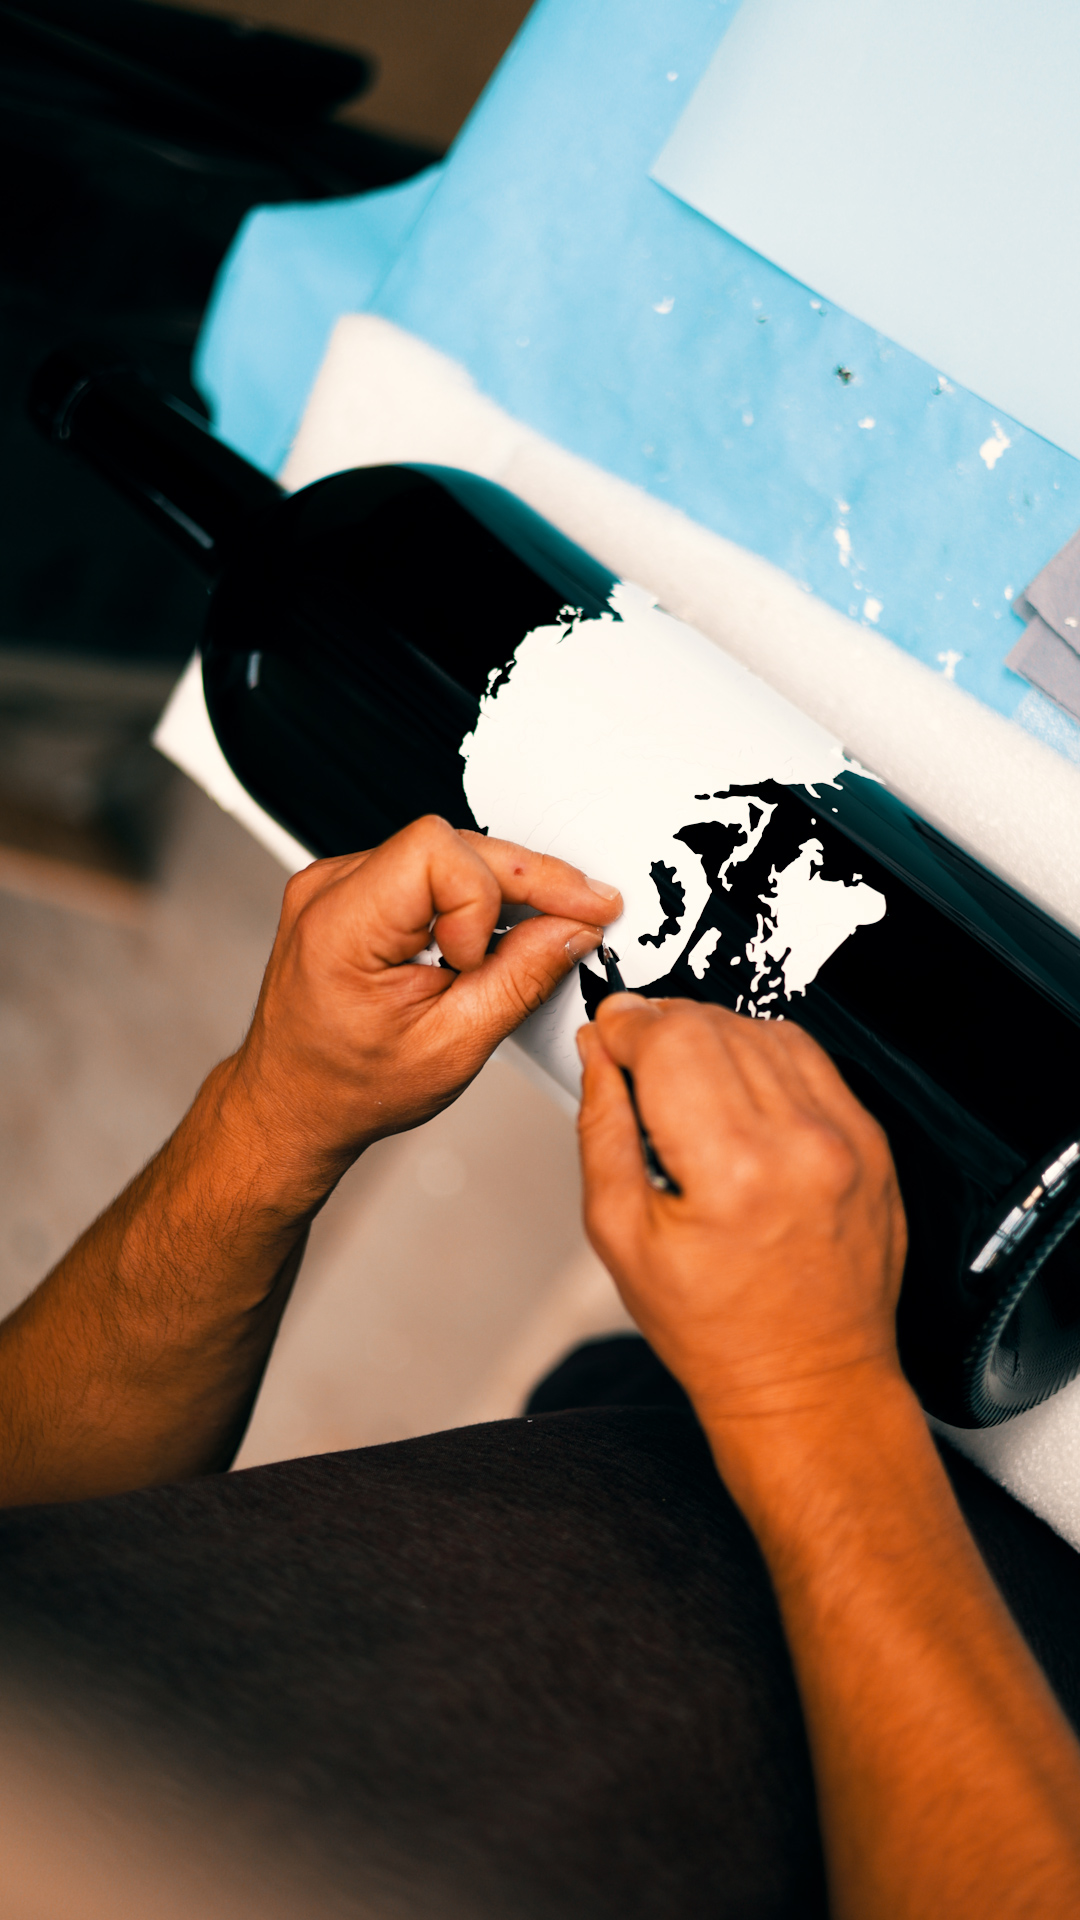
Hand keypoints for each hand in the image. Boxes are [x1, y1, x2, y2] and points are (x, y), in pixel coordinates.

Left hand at [228, 816, 620, 1198]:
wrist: (293, 1104)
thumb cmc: (347, 1088)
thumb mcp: (451, 1049)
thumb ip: (519, 981)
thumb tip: (572, 930)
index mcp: (340, 926)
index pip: (434, 850)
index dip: (484, 895)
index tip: (488, 956)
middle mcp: (331, 890)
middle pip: (451, 843)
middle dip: (526, 880)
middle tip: (585, 912)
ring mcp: (338, 885)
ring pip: (447, 850)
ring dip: (504, 889)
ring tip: (546, 929)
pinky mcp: (355, 891)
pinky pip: (428, 868)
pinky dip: (474, 897)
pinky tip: (500, 931)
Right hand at [576, 996, 906, 1429]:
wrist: (809, 1382)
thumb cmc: (717, 1331)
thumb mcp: (620, 1237)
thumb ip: (602, 1129)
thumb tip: (596, 1057)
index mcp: (731, 1170)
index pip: (670, 1038)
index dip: (625, 1023)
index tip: (606, 1033)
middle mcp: (799, 1143)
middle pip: (715, 1023)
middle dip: (662, 1026)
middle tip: (634, 1058)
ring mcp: (846, 1138)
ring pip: (763, 1029)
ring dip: (712, 1036)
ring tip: (684, 1081)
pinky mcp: (872, 1140)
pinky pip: (810, 1059)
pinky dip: (764, 1056)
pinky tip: (737, 1093)